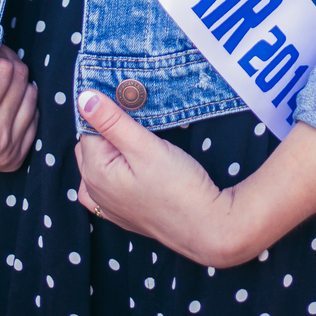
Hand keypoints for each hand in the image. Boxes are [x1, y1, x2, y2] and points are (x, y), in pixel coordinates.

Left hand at [75, 91, 315, 267]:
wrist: (227, 234)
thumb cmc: (192, 190)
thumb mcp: (152, 148)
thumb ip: (118, 119)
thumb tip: (88, 93)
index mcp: (106, 181)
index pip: (88, 131)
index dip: (105, 106)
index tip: (120, 82)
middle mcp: (112, 199)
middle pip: (98, 149)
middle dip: (113, 126)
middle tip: (142, 101)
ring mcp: (132, 212)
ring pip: (114, 168)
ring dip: (128, 146)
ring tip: (156, 127)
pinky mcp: (155, 218)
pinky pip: (132, 186)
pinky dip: (139, 170)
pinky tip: (164, 160)